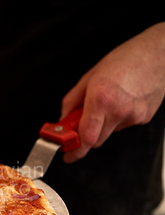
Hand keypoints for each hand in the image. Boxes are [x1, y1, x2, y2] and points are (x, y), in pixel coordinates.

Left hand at [60, 22, 164, 162]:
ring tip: (108, 101)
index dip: (75, 150)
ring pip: (109, 132)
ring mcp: (134, 115)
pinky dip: (117, 118)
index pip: (87, 137)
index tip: (68, 155)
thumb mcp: (90, 76)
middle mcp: (118, 110)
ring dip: (102, 124)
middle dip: (86, 135)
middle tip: (81, 123)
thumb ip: (73, 100)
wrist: (158, 53)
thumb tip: (64, 118)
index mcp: (101, 98)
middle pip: (96, 140)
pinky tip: (122, 101)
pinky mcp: (144, 117)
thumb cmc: (126, 59)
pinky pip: (123, 125)